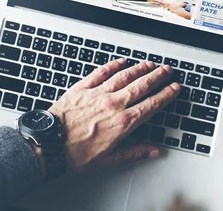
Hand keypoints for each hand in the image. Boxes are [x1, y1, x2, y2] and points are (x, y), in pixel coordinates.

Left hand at [48, 58, 179, 172]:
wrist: (48, 145)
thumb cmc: (75, 154)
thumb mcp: (109, 160)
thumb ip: (134, 152)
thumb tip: (153, 151)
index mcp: (122, 123)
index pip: (151, 105)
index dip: (165, 95)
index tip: (174, 88)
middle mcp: (113, 105)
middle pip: (141, 86)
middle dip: (157, 76)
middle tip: (167, 70)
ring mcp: (97, 94)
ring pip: (124, 76)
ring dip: (139, 68)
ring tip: (149, 64)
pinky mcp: (82, 88)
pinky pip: (101, 72)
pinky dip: (113, 65)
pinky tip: (121, 61)